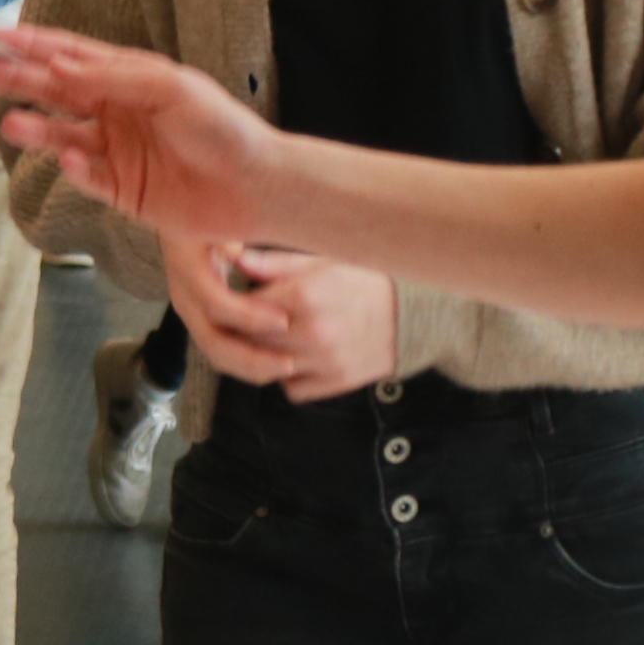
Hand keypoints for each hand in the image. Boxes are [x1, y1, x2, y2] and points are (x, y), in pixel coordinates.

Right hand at [0, 21, 283, 241]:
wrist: (257, 186)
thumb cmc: (222, 127)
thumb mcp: (172, 88)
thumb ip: (115, 77)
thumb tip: (58, 68)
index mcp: (127, 78)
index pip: (68, 54)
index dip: (29, 44)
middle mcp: (115, 111)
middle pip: (51, 90)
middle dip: (11, 78)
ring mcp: (115, 152)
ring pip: (60, 135)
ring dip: (34, 127)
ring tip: (10, 121)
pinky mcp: (120, 191)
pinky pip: (85, 178)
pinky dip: (73, 170)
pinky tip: (70, 160)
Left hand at [179, 243, 394, 397]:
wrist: (413, 314)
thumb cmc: (362, 280)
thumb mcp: (320, 261)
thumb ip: (273, 263)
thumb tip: (231, 256)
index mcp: (304, 294)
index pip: (242, 308)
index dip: (233, 304)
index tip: (235, 300)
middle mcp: (312, 331)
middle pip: (250, 340)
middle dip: (244, 331)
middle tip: (249, 320)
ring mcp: (324, 361)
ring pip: (266, 367)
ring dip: (264, 355)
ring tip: (278, 335)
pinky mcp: (335, 382)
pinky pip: (292, 388)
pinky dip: (290, 377)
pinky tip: (300, 356)